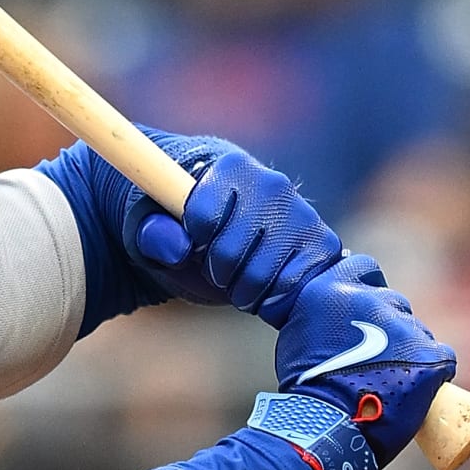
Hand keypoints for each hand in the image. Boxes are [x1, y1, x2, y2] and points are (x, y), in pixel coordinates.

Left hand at [125, 131, 343, 324]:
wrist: (217, 236)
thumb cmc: (178, 225)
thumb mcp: (146, 227)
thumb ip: (151, 232)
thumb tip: (177, 245)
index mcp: (229, 168)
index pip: (202, 218)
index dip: (192, 240)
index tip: (193, 238)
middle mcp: (273, 185)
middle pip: (231, 253)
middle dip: (214, 271)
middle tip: (214, 264)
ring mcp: (303, 215)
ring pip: (264, 276)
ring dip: (242, 291)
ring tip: (237, 276)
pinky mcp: (322, 246)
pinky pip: (296, 289)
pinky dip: (273, 302)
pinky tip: (264, 287)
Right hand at [272, 255, 455, 467]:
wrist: (325, 427)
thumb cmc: (305, 391)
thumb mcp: (299, 336)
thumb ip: (322, 316)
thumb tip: (339, 317)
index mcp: (332, 290)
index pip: (364, 267)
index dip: (369, 289)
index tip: (367, 309)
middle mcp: (371, 300)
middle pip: (394, 303)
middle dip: (390, 327)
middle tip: (376, 359)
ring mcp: (405, 328)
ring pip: (418, 333)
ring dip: (409, 352)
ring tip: (390, 382)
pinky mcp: (430, 355)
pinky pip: (441, 358)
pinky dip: (432, 373)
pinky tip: (414, 391)